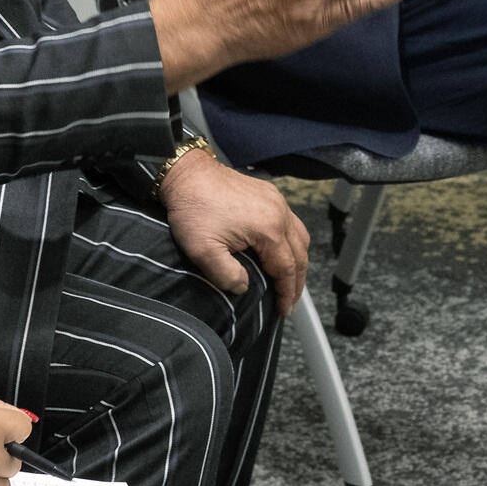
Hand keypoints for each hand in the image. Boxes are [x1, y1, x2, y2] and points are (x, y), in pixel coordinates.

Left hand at [159, 150, 309, 314]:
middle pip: (300, 254)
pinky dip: (291, 242)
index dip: (287, 293)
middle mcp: (279, 213)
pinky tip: (281, 251)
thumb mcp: (203, 250)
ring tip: (289, 280)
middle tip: (290, 302)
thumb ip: (227, 276)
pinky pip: (290, 222)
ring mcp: (276, 201)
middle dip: (297, 282)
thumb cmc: (193, 208)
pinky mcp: (268, 194)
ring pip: (300, 237)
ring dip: (297, 261)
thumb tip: (244, 287)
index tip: (284, 310)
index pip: (286, 269)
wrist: (186, 174)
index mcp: (268, 229)